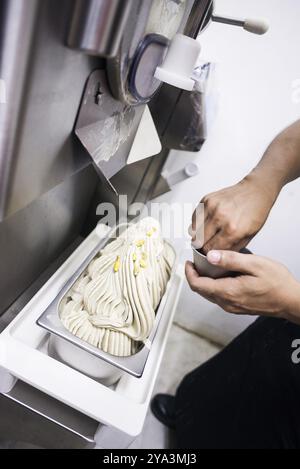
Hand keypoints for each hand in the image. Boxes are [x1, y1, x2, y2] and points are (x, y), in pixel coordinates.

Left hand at [185, 250, 299, 324]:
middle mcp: (227, 303)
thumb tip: (211, 256)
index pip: (197, 285)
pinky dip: (214, 286)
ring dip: (205, 281)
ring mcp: (232, 307)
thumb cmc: (277, 283)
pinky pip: (219, 297)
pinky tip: (223, 275)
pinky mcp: (237, 308)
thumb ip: (231, 260)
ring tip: (209, 266)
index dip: (188, 273)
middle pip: (201, 291)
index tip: (188, 262)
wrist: (291, 301)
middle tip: (196, 261)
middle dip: (195, 276)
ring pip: (209, 294)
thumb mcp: (255, 264)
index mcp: (228, 291)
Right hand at [190, 175, 277, 253]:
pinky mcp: (206, 199)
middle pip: (200, 242)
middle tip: (208, 245)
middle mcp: (220, 217)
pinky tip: (206, 225)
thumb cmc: (255, 212)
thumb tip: (217, 257)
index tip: (211, 254)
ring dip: (198, 236)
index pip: (211, 250)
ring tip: (207, 236)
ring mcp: (212, 207)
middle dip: (203, 246)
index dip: (211, 254)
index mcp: (233, 230)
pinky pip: (194, 218)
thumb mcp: (249, 236)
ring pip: (193, 231)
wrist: (256, 191)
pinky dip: (197, 224)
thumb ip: (231, 248)